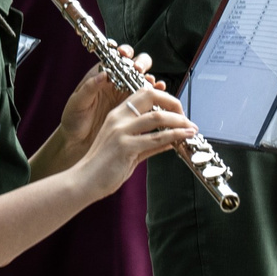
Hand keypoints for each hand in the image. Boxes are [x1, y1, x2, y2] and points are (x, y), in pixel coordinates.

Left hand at [56, 49, 154, 152]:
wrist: (79, 140)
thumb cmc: (73, 119)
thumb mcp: (77, 102)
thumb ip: (89, 88)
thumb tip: (103, 74)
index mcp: (102, 76)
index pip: (116, 58)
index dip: (123, 53)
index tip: (124, 55)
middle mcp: (116, 83)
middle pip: (135, 65)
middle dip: (140, 63)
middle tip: (139, 70)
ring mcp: (127, 95)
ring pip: (144, 81)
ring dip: (150, 79)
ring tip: (152, 83)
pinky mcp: (134, 109)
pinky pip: (149, 99)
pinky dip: (157, 94)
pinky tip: (160, 92)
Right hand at [69, 88, 193, 201]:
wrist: (84, 181)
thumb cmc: (103, 167)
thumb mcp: (127, 149)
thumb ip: (147, 143)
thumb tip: (169, 140)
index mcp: (116, 115)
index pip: (143, 94)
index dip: (164, 98)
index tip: (177, 111)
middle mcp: (118, 118)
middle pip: (150, 96)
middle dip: (174, 103)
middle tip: (186, 117)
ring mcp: (121, 131)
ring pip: (158, 116)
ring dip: (180, 121)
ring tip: (192, 128)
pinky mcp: (126, 146)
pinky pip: (157, 138)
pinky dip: (176, 136)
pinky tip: (185, 137)